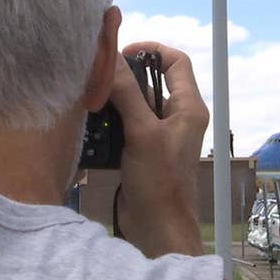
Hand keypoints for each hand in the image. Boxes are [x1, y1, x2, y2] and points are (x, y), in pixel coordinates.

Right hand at [109, 42, 209, 257]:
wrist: (157, 228)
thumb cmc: (159, 182)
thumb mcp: (142, 133)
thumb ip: (127, 94)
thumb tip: (109, 59)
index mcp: (189, 108)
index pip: (176, 62)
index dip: (152, 50)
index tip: (121, 52)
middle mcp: (178, 118)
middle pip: (153, 81)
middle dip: (126, 75)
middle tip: (98, 75)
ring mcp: (160, 135)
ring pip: (136, 103)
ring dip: (115, 99)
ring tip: (91, 97)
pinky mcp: (143, 151)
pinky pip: (127, 125)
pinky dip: (111, 121)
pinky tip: (91, 123)